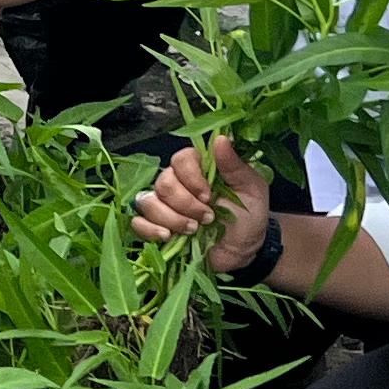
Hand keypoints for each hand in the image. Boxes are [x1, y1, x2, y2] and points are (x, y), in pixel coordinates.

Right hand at [128, 136, 273, 275]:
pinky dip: (149, 230)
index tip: (209, 196)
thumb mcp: (250, 188)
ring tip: (193, 231)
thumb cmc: (249, 216)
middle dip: (185, 204)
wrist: (245, 250)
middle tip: (207, 218)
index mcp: (198, 168)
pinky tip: (167, 237)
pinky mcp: (157, 227)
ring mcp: (165, 205)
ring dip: (172, 219)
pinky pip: (138, 223)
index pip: (180, 160)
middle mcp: (178, 182)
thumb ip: (234, 165)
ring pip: (149, 202)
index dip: (191, 178)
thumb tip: (221, 139)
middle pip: (163, 183)